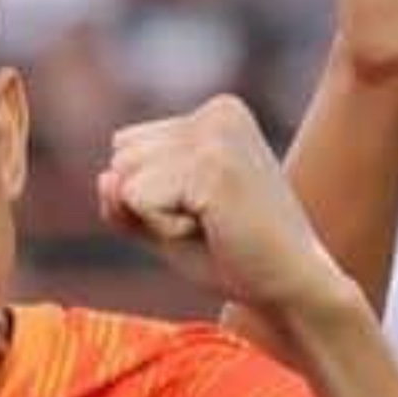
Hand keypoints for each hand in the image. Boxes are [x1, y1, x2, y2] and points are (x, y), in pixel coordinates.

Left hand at [100, 96, 350, 320]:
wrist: (292, 286)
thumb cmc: (232, 256)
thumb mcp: (164, 222)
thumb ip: (124, 199)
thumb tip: (105, 178)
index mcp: (216, 113)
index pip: (125, 147)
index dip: (150, 194)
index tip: (203, 209)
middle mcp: (219, 111)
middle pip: (120, 158)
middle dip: (149, 204)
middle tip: (209, 221)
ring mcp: (217, 134)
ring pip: (124, 178)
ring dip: (157, 217)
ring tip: (211, 224)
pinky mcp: (211, 165)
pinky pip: (136, 199)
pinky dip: (163, 228)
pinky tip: (212, 229)